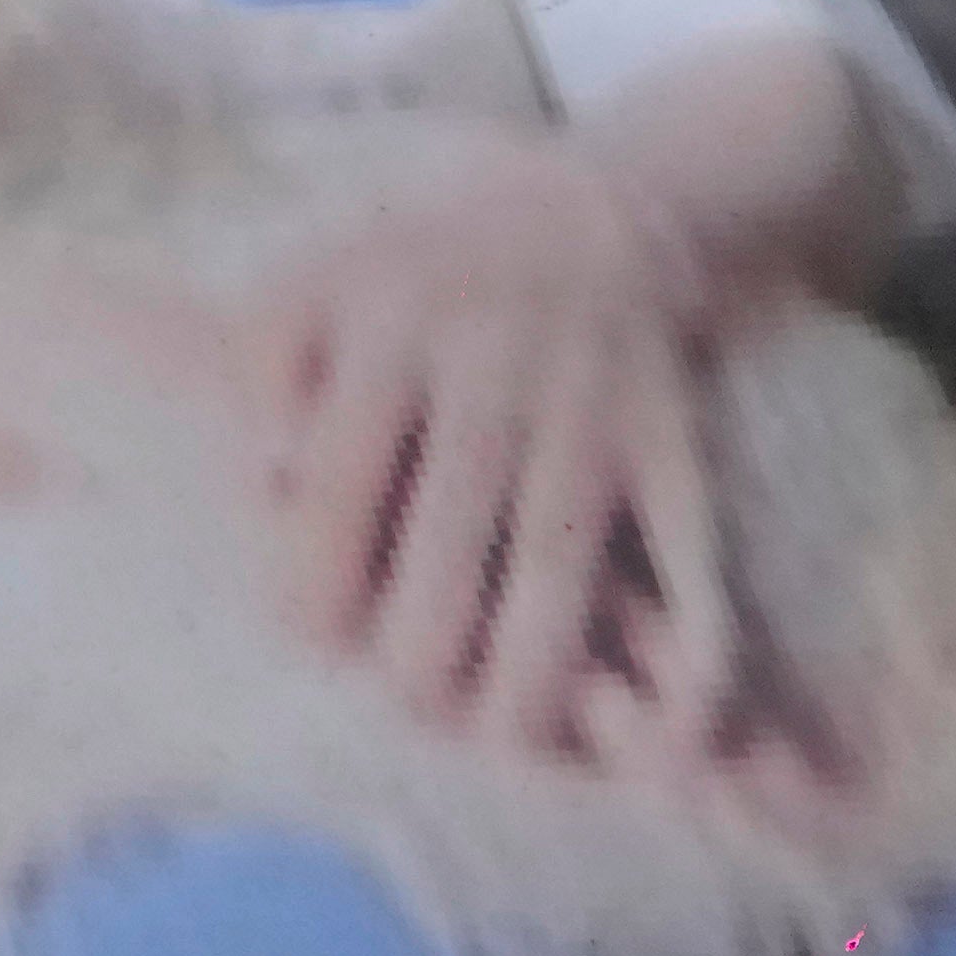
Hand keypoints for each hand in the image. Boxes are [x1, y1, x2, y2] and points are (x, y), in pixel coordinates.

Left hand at [254, 137, 741, 767]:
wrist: (597, 218)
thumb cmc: (419, 278)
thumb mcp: (319, 282)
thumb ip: (266, 370)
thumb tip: (258, 477)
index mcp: (390, 328)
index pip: (347, 465)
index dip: (323, 560)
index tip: (306, 636)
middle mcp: (494, 367)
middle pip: (458, 522)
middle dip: (428, 631)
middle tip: (406, 703)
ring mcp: (589, 407)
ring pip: (564, 552)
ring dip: (539, 658)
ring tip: (502, 737)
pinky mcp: (670, 440)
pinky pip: (687, 544)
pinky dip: (697, 629)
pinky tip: (679, 715)